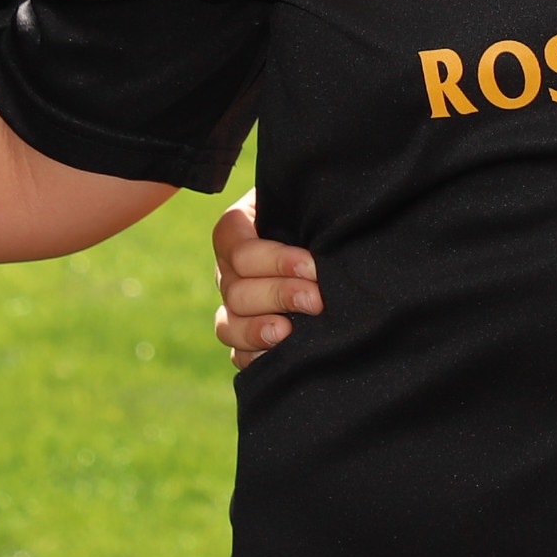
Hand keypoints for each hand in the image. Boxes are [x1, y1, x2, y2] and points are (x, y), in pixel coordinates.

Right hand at [210, 196, 320, 368]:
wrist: (322, 239)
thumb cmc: (313, 212)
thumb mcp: (304, 197)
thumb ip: (303, 200)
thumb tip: (328, 211)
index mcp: (235, 230)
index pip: (239, 248)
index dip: (274, 260)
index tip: (313, 266)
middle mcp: (228, 270)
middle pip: (236, 290)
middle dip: (279, 295)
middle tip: (317, 300)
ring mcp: (232, 306)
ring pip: (228, 324)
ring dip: (258, 330)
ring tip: (289, 333)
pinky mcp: (244, 337)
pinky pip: (236, 355)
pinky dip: (254, 358)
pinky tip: (280, 357)